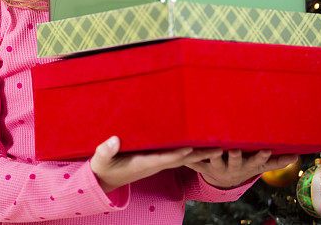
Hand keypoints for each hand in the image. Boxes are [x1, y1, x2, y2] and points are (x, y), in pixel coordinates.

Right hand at [90, 136, 221, 192]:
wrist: (104, 179)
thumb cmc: (102, 167)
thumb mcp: (100, 159)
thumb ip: (106, 150)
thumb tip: (114, 140)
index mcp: (142, 164)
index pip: (164, 159)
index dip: (178, 154)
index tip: (192, 148)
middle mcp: (154, 165)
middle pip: (181, 160)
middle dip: (200, 155)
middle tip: (220, 148)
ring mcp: (156, 164)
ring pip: (182, 159)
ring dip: (200, 153)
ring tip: (218, 146)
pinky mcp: (156, 161)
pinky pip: (177, 157)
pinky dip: (190, 152)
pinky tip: (200, 146)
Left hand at [187, 150, 298, 188]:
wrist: (224, 181)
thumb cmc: (244, 166)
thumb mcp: (260, 166)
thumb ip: (276, 161)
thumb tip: (297, 156)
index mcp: (246, 166)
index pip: (256, 162)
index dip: (261, 157)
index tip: (266, 150)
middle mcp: (231, 167)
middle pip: (233, 162)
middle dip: (235, 156)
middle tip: (234, 149)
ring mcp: (216, 167)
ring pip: (212, 162)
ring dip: (211, 156)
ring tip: (210, 149)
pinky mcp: (201, 166)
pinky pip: (194, 163)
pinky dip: (188, 159)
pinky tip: (183, 153)